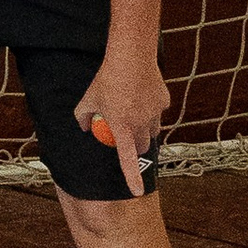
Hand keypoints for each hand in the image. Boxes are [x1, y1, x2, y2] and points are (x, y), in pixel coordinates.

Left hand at [77, 49, 169, 194]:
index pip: (128, 160)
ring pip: (152, 130)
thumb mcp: (88, 99)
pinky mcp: (164, 101)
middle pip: (142, 146)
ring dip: (144, 129)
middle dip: (135, 146)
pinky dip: (151, 108)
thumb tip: (85, 127)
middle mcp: (141, 124)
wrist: (130, 55)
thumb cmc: (106, 79)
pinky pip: (158, 111)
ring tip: (132, 112)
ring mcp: (155, 113)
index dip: (132, 178)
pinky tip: (141, 94)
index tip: (137, 192)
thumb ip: (83, 117)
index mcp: (122, 127)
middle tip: (124, 135)